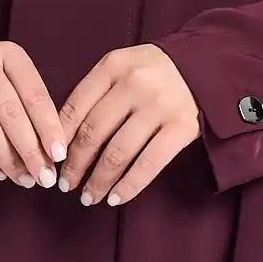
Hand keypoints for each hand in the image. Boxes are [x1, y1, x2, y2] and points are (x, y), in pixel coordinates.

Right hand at [0, 39, 63, 185]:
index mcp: (7, 53)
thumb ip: (27, 107)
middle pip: (11, 113)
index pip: (34, 94)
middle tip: (44, 177)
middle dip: (30, 151)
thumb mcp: (6, 78)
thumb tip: (50, 154)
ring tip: (23, 179)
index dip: (49, 127)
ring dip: (8, 160)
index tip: (59, 155)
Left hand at [57, 46, 200, 205]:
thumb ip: (98, 92)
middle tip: (66, 184)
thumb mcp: (125, 68)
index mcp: (113, 66)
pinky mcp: (181, 127)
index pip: (75, 107)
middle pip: (92, 133)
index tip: (51, 161)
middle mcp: (133, 84)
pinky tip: (116, 198)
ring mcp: (159, 106)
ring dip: (99, 181)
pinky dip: (129, 186)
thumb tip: (64, 138)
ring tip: (89, 196)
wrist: (210, 64)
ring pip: (117, 153)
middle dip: (75, 165)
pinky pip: (148, 164)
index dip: (58, 139)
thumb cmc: (159, 71)